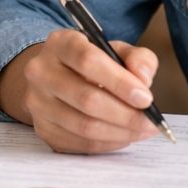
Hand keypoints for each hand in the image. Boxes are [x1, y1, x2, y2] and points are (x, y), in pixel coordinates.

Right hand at [0, 30, 159, 153]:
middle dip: (125, 114)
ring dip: (120, 133)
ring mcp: (37, 103)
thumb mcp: (116, 50)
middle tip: (150, 122)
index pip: (88, 61)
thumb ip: (138, 59)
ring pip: (84, 126)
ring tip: (141, 130)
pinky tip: (123, 136)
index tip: (146, 98)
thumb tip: (143, 79)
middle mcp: (41, 71)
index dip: (120, 82)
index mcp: (60, 43)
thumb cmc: (91, 65)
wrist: (54, 79)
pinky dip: (108, 144)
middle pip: (86, 98)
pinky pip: (80, 143)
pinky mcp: (42, 129)